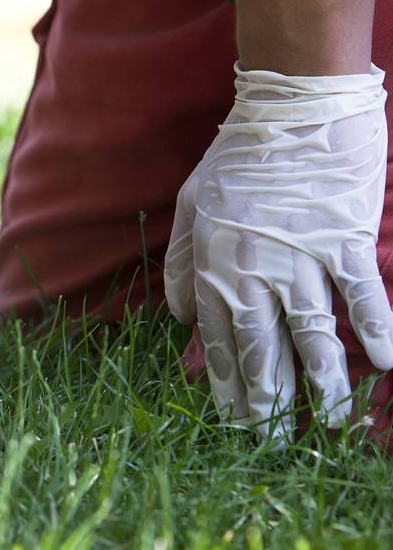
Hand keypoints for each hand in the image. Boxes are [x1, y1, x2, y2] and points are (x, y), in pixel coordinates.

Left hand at [165, 65, 392, 436]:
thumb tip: (178, 315)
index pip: (218, 338)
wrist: (294, 108)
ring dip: (325, 385)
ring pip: (313, 336)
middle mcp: (254, 268)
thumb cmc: (239, 155)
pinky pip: (362, 297)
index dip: (226, 382)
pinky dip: (377, 331)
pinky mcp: (344, 241)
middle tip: (273, 441)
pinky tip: (388, 363)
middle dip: (267, 401)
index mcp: (214, 261)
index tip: (233, 419)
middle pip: (262, 349)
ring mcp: (302, 257)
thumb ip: (182, 260)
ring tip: (332, 425)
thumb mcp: (190, 202)